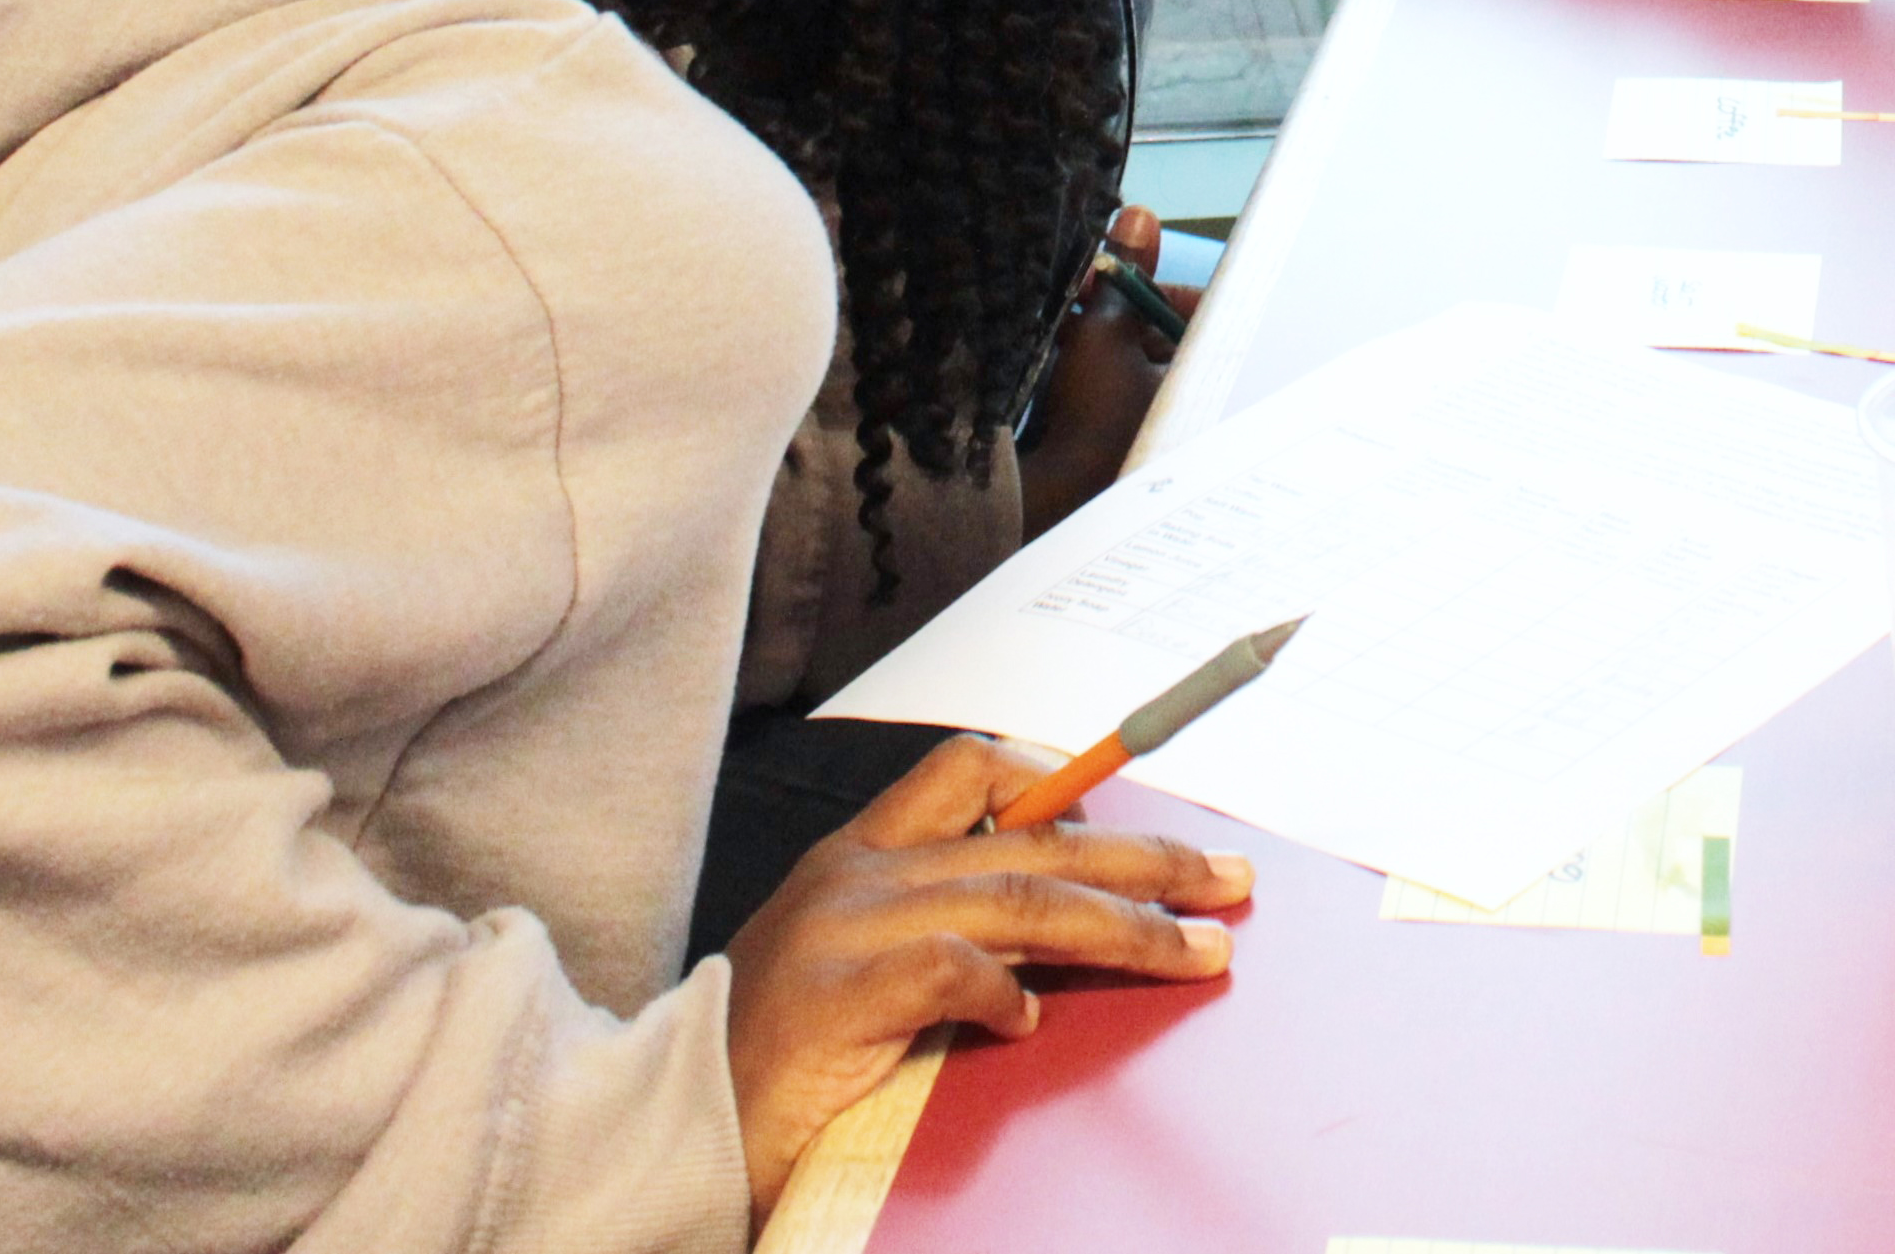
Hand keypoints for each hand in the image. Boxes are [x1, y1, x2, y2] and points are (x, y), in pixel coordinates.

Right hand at [724, 734, 1248, 1210]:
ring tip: (1192, 950)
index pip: (971, 769)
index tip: (1141, 821)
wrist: (669, 1124)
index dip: (1065, 780)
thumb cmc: (777, 1061)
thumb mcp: (864, 971)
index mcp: (861, 856)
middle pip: (1032, 839)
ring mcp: (843, 930)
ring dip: (1121, 924)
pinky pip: (947, 971)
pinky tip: (1031, 1020)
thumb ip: (947, 936)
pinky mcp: (834, 998)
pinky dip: (1001, 992)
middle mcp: (857, 875)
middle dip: (1144, 858)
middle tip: (1225, 880)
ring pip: (1016, 897)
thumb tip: (1067, 935)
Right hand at [1019, 209, 1186, 532]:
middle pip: (1170, 341)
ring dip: (1107, 343)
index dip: (1163, 290)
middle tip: (1088, 298)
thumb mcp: (1104, 334)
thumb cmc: (1093, 416)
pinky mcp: (1127, 453)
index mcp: (1213, 385)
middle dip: (1127, 314)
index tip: (1126, 280)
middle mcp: (1199, 412)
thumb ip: (1124, 275)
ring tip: (1068, 329)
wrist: (1047, 504)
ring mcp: (1163, 436)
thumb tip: (1140, 213)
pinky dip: (1097, 378)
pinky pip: (1121, 399)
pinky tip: (1061, 366)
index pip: (1210, 318)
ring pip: (1140, 368)